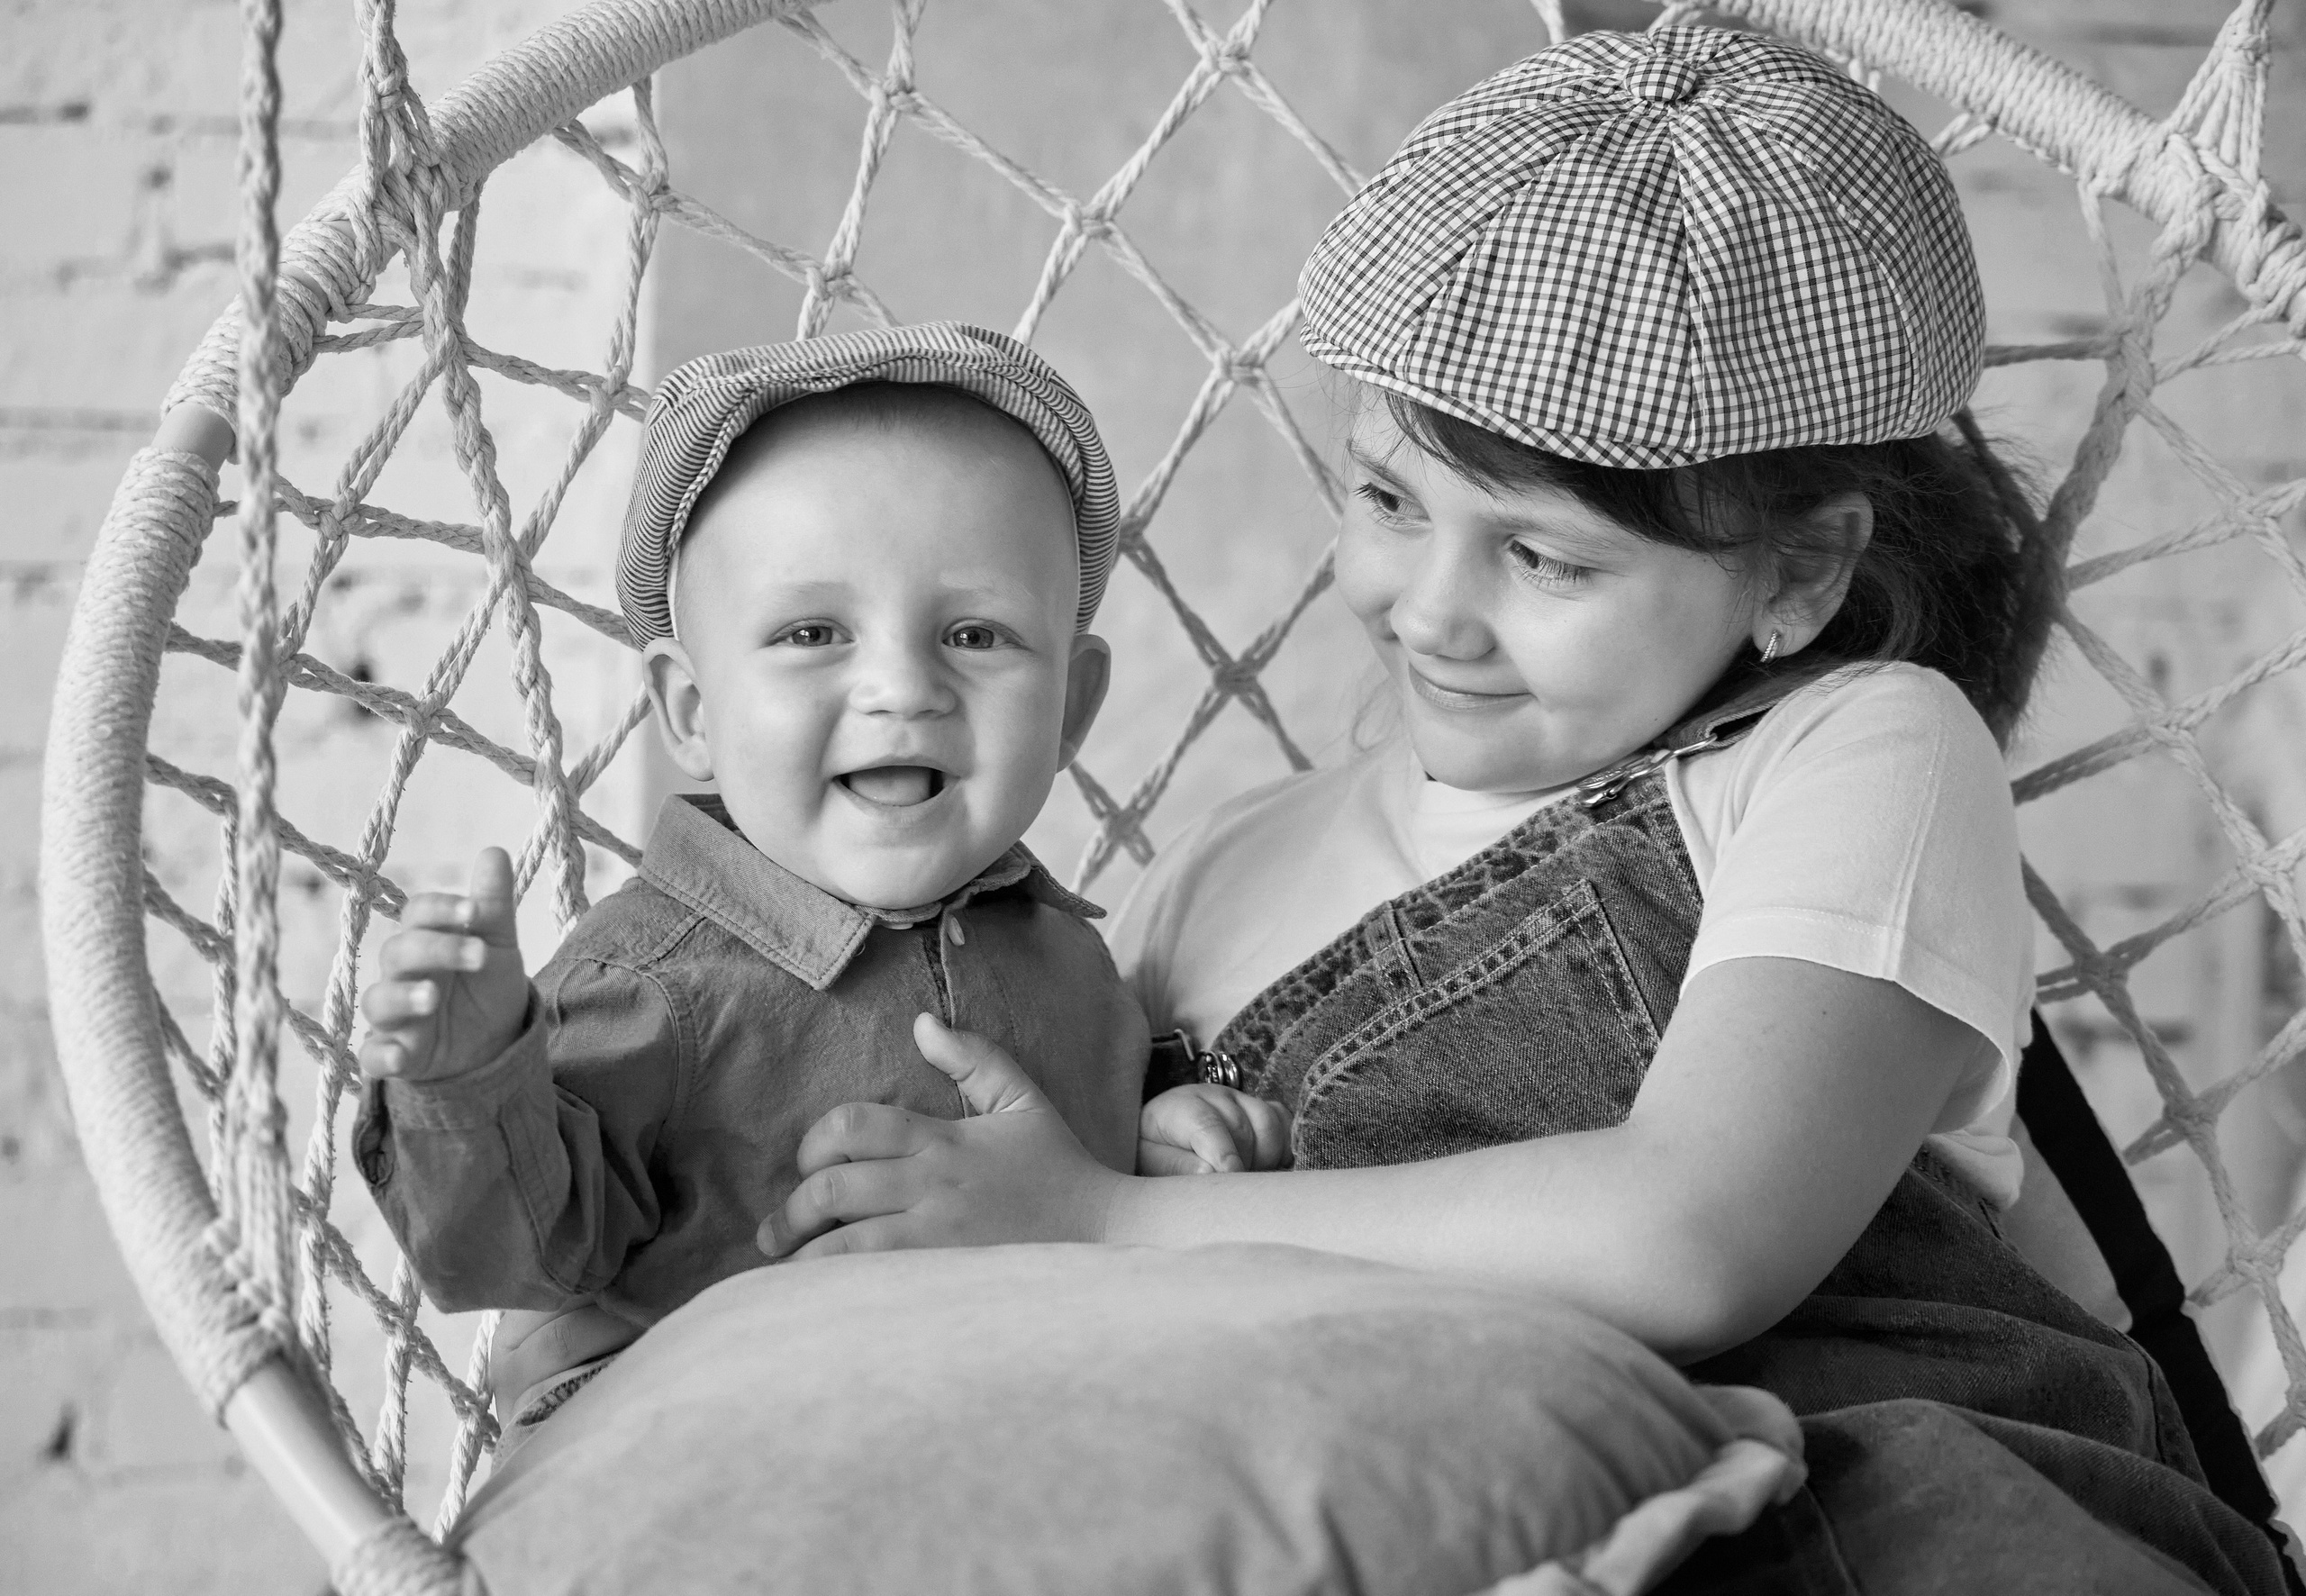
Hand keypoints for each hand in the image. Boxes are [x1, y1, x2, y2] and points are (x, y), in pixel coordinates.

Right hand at [358, 847, 528, 1082]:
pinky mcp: (394, 1054)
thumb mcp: (499, 944)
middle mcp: (403, 974)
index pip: (417, 914)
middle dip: (436, 950)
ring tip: (433, 998)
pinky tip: (399, 1056)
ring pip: (379, 1000)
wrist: (496, 1044)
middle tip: (478, 954)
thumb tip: (493, 851)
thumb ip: (493, 905)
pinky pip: (372, 1056)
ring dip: (404, 997)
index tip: (476, 912)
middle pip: (399, 952)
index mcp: (426, 940)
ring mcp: (395, 1016)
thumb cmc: (485, 984)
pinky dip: (381, 1056)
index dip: (442, 909)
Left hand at [756, 1013, 1126, 1261]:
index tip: (807, 1166)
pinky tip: (820, 1299)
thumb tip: (922, 1022)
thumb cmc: (1061, 1169)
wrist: (1111, 1235)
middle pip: (834, 1185)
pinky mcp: (946, 1282)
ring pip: (844, 1243)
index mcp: (943, 1139)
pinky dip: (838, 1290)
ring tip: (782, 1267)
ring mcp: (939, 1238)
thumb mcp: (1023, 1102)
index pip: (854, 1124)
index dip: (813, 1141)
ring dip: (802, 1255)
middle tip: (776, 1231)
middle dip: (792, 1209)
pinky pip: (874, 1285)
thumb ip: (975, 1057)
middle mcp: (934, 1185)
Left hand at [1138, 1084, 1290, 1174]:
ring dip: (1264, 1157)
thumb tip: (1209, 1173)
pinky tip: (1268, 1166)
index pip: (1207, 1123)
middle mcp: (1215, 1097)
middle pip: (1242, 1127)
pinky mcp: (1261, 1109)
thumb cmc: (1155, 1152)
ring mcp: (1242, 1100)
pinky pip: (1284, 1122)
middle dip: (1243, 1162)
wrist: (1162, 1135)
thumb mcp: (1150, 1161)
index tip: (1231, 1176)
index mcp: (1181, 1106)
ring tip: (1247, 1177)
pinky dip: (1283, 1147)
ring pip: (1269, 1124)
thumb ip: (1175, 1165)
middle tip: (1234, 1189)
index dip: (1223, 1153)